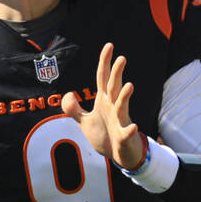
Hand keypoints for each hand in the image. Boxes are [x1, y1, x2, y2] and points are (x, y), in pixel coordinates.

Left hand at [62, 43, 142, 168]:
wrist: (117, 156)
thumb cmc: (104, 136)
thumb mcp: (85, 122)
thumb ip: (74, 108)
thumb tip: (68, 93)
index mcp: (104, 101)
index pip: (103, 78)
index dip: (105, 62)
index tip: (109, 45)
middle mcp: (113, 107)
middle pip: (114, 87)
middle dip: (117, 74)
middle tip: (121, 58)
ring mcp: (120, 121)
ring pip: (123, 106)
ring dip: (125, 96)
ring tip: (129, 85)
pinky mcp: (124, 136)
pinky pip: (127, 132)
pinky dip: (129, 130)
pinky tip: (132, 127)